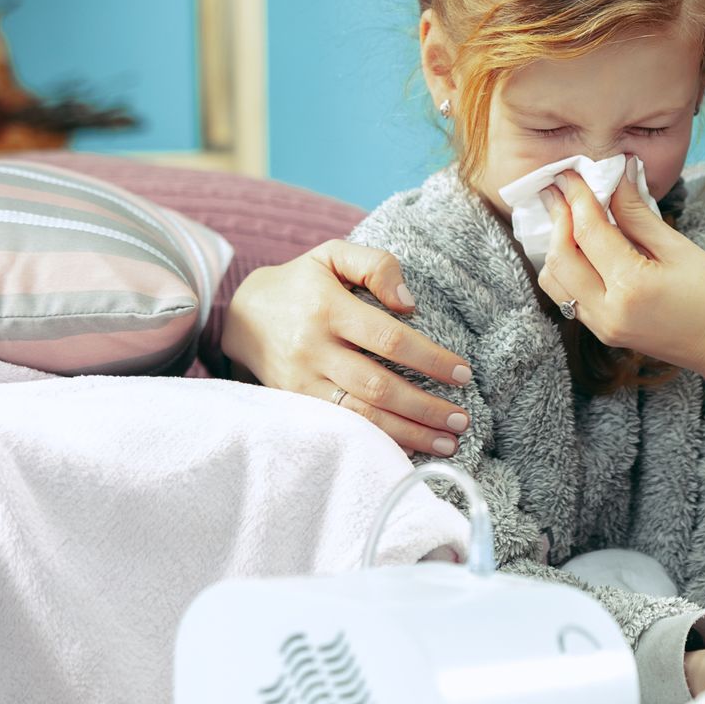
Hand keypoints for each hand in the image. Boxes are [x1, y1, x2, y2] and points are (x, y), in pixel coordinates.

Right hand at [220, 240, 474, 454]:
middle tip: (462, 420)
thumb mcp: (334, 255)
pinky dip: (377, 441)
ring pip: (360, 415)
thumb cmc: (301, 282)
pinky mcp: (294, 403)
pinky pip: (341, 427)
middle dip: (425, 407)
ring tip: (448, 442)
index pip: (389, 339)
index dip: (430, 359)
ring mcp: (301, 381)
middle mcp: (312, 349)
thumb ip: (377, 265)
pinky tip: (410, 449)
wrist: (241, 315)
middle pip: (378, 386)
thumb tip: (410, 303)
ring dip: (407, 433)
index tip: (463, 374)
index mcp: (327, 308)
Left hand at [535, 161, 704, 381]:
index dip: (577, 197)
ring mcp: (604, 328)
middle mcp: (608, 312)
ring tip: (567, 214)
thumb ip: (640, 215)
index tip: (571, 172)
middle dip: (558, 218)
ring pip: (556, 282)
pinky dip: (567, 268)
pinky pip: (569, 297)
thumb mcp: (682, 249)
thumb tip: (618, 179)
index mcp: (631, 287)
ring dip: (556, 245)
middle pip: (560, 258)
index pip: (588, 232)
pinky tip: (580, 246)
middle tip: (560, 188)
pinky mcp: (606, 333)